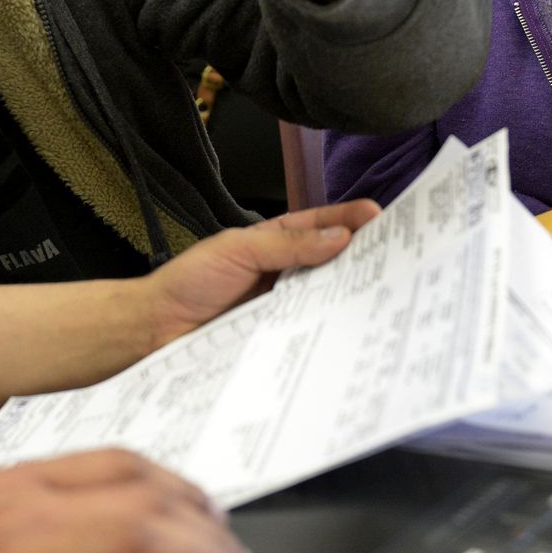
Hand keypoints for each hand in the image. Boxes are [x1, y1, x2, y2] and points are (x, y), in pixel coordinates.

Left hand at [143, 199, 379, 349]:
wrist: (155, 329)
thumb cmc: (187, 282)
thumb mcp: (238, 249)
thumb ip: (287, 244)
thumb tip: (337, 237)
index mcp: (273, 242)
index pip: (320, 226)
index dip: (350, 220)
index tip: (380, 216)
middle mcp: (282, 273)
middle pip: (331, 263)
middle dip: (361, 258)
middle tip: (396, 256)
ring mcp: (282, 306)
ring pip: (325, 297)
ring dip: (349, 295)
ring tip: (382, 291)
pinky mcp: (278, 335)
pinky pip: (308, 330)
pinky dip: (327, 328)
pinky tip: (347, 328)